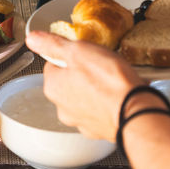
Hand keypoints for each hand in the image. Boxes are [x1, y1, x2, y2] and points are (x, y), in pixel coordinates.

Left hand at [26, 30, 144, 141]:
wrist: (137, 113)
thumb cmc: (109, 82)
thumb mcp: (78, 51)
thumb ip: (52, 44)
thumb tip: (32, 38)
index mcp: (53, 87)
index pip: (54, 63)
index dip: (71, 55)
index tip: (84, 53)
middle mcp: (62, 108)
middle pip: (69, 81)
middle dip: (84, 73)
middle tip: (102, 66)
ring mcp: (81, 122)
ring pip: (85, 97)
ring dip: (96, 90)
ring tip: (114, 81)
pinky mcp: (99, 130)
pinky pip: (101, 111)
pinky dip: (108, 104)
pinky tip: (120, 96)